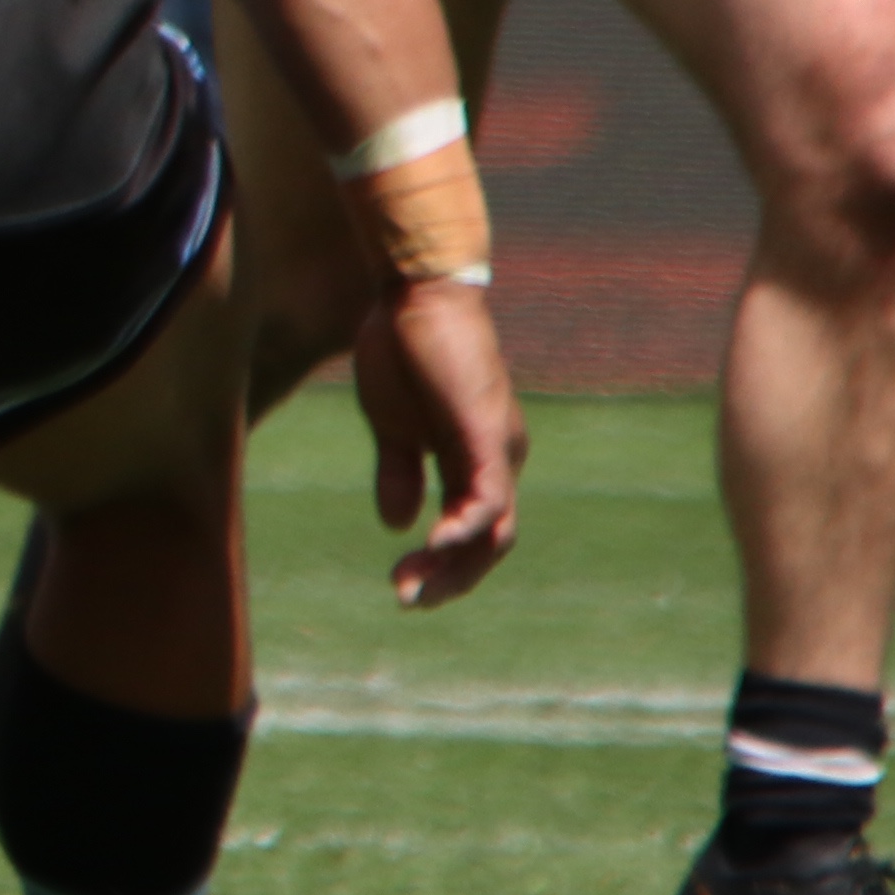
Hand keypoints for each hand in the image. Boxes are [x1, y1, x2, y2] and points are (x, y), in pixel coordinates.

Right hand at [356, 273, 519, 608]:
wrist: (415, 293)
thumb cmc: (403, 349)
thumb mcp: (392, 425)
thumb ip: (399, 473)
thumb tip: (399, 524)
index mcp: (479, 457)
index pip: (477, 529)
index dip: (445, 563)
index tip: (402, 583)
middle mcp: (501, 459)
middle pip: (492, 541)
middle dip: (451, 578)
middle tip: (408, 601)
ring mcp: (498, 449)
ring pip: (493, 530)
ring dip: (453, 566)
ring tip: (410, 589)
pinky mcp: (485, 434)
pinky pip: (486, 497)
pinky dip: (464, 527)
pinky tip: (432, 545)